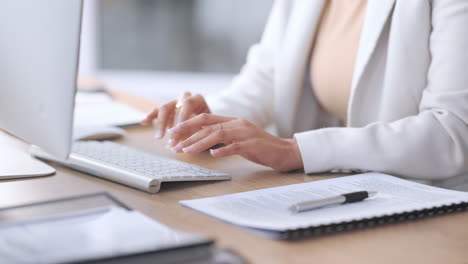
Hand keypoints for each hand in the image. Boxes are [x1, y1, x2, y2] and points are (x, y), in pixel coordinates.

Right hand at [140, 92, 210, 146]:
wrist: (207, 121)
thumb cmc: (208, 125)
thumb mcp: (207, 127)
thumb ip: (198, 132)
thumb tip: (188, 143)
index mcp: (197, 99)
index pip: (187, 105)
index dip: (182, 120)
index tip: (180, 135)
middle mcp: (184, 97)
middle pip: (174, 107)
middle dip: (172, 126)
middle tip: (171, 142)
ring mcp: (174, 101)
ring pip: (164, 108)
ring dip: (161, 124)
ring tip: (159, 138)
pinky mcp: (165, 108)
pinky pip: (156, 111)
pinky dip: (149, 116)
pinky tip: (143, 122)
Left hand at [168, 114, 303, 171]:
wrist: (285, 151)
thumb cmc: (260, 147)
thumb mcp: (239, 138)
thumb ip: (223, 136)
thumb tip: (201, 141)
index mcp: (233, 121)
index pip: (206, 118)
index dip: (188, 124)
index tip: (173, 131)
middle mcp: (238, 124)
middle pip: (208, 126)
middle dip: (188, 134)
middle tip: (173, 142)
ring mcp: (246, 134)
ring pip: (218, 135)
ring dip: (200, 143)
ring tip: (186, 151)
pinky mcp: (253, 145)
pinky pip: (236, 147)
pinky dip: (223, 150)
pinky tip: (213, 155)